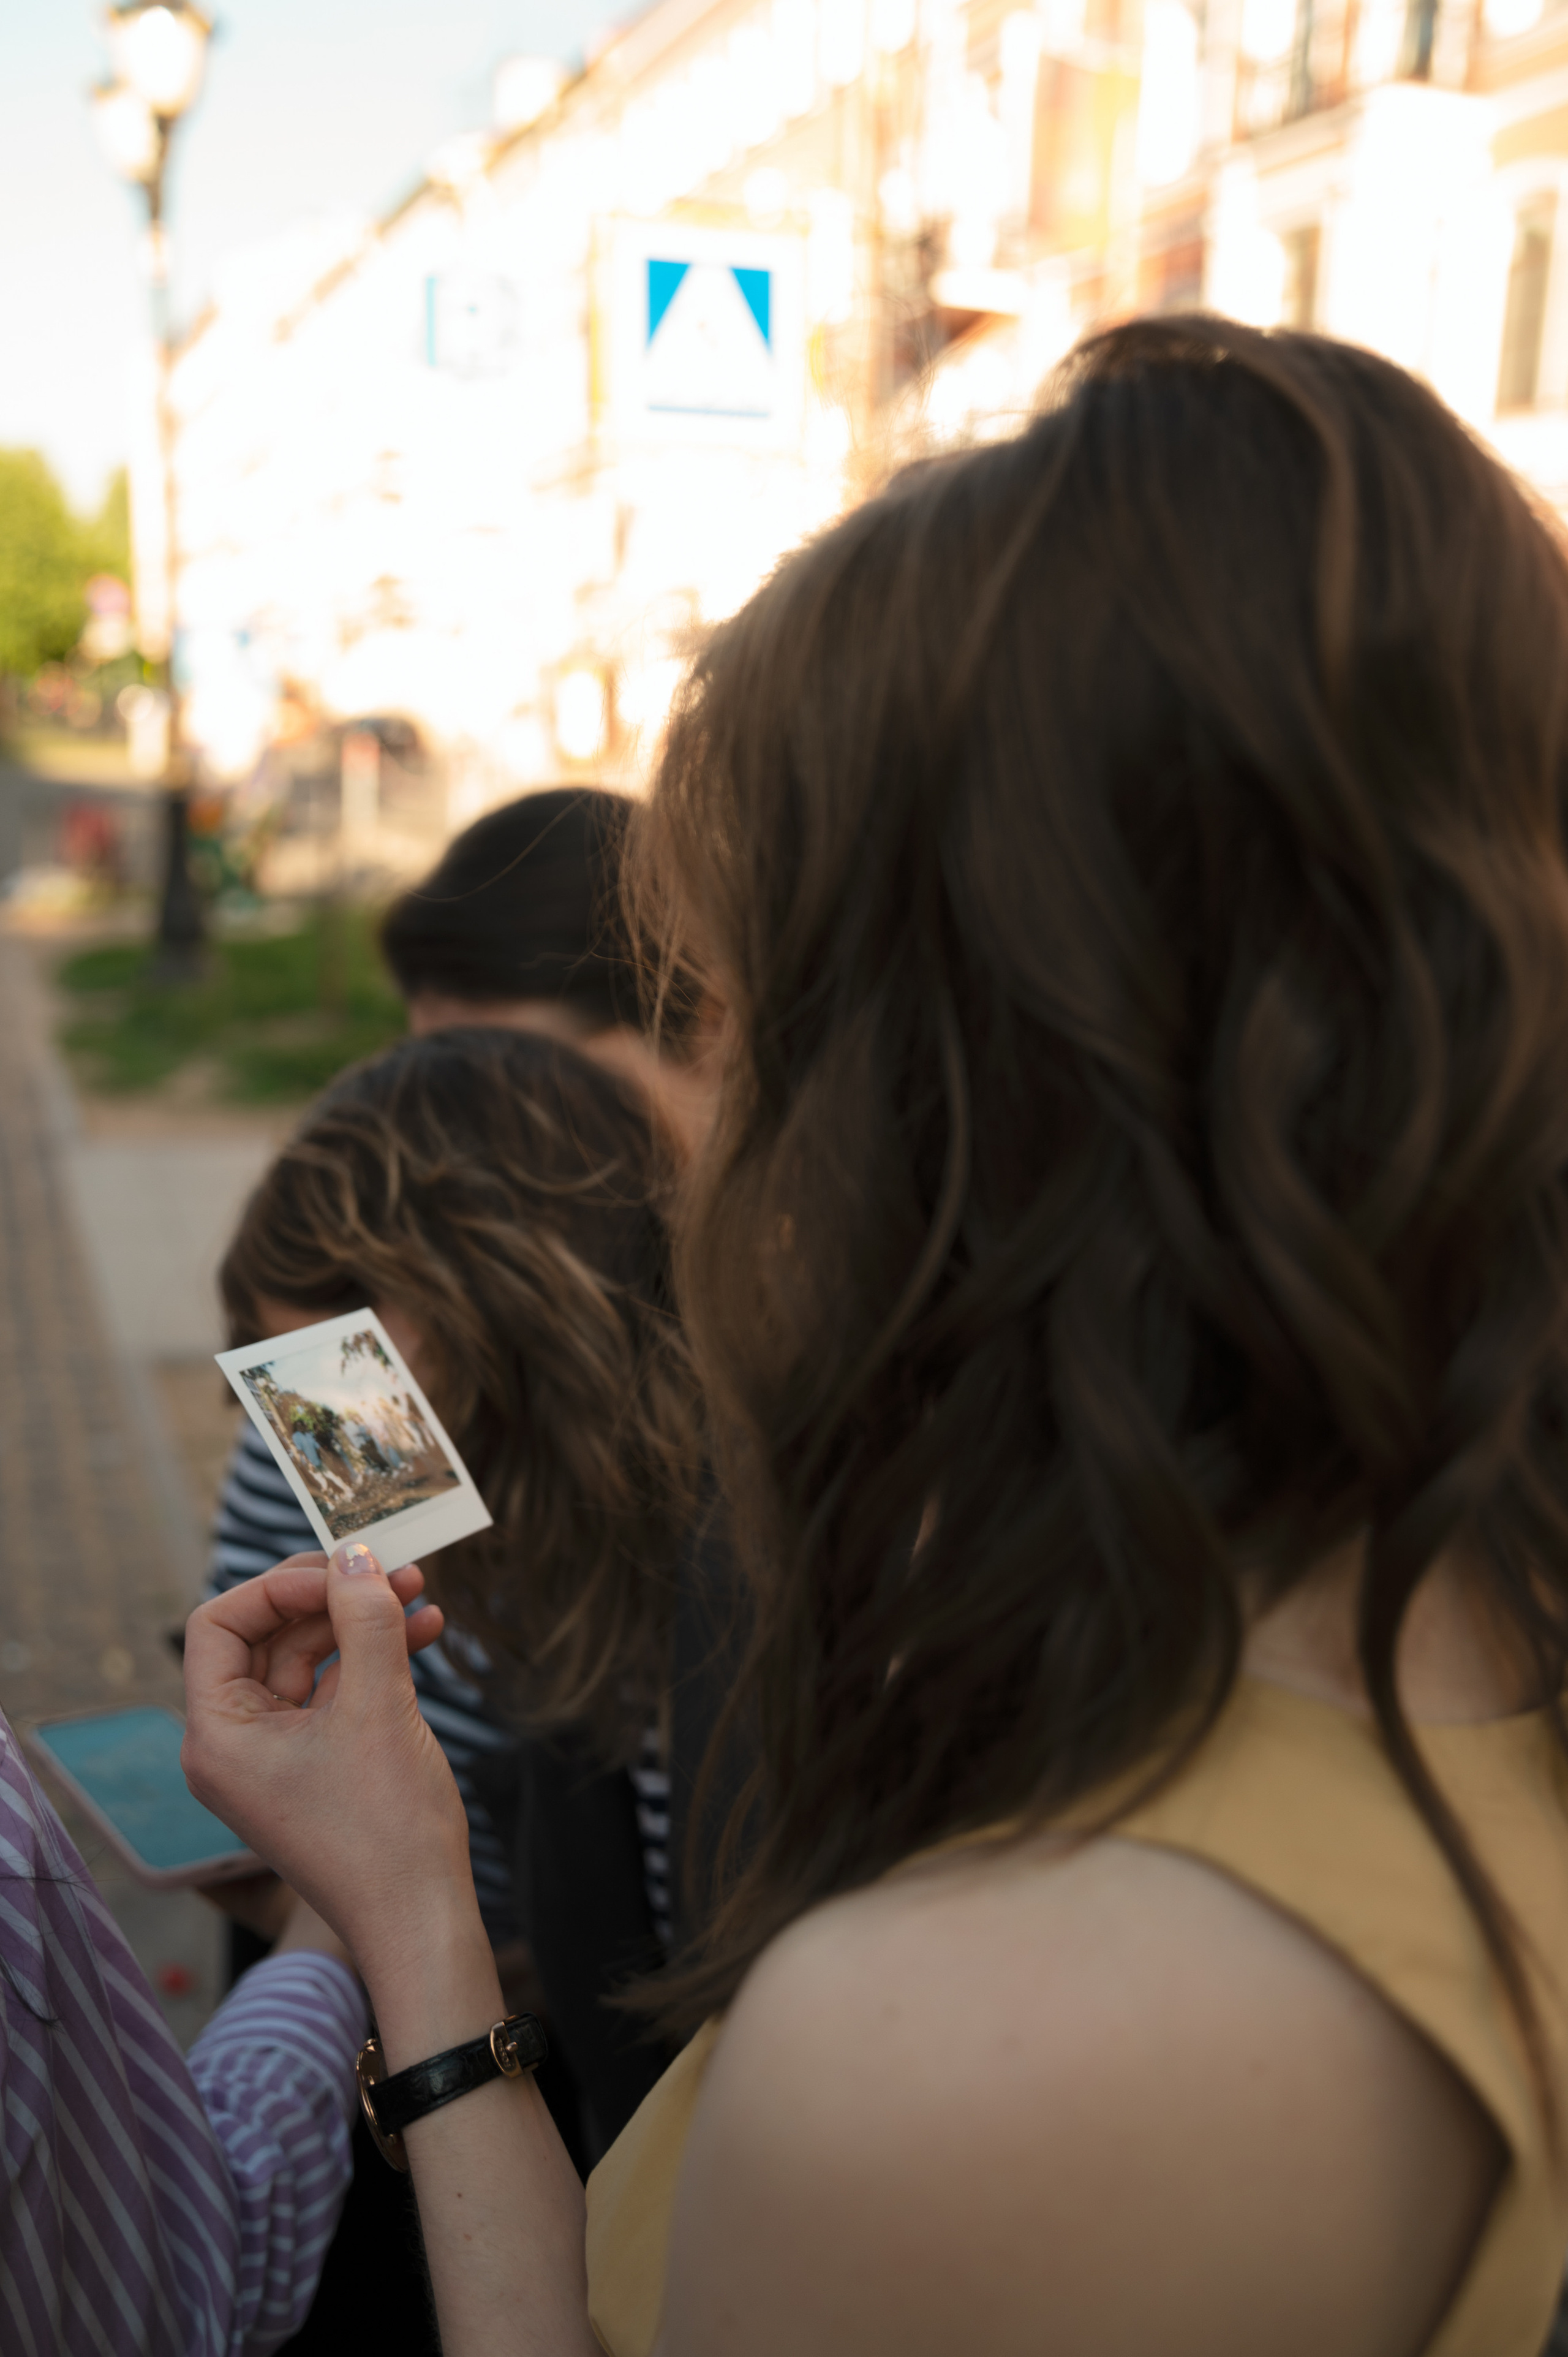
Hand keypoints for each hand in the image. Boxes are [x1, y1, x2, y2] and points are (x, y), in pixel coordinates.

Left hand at [181, 1545, 481, 1991]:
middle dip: (331, 1596)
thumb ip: (365, 1619)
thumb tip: (355, 1552)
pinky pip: (333, 1691)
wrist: (420, 1921)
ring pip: (307, 1658)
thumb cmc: (387, 1831)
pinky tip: (424, 1632)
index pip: (219, 1624)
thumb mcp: (378, 1706)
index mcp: (217, 1735)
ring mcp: (274, 1756)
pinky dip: (373, 1660)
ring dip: (360, 1622)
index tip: (344, 1570)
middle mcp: (233, 1744)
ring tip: (419, 1591)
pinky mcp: (315, 1764)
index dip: (278, 1585)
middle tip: (391, 1567)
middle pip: (265, 1635)